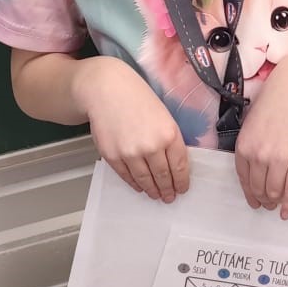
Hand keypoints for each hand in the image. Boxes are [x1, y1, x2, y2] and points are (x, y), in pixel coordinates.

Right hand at [80, 58, 188, 203]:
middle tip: (169, 197)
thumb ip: (170, 138)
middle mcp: (151, 146)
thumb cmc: (135, 96)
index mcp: (169, 134)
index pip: (179, 167)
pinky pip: (126, 176)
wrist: (106, 89)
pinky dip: (134, 184)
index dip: (181, 181)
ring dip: (151, 190)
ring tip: (155, 195)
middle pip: (163, 177)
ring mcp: (130, 153)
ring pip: (145, 180)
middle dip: (167, 189)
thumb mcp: (163, 114)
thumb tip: (175, 162)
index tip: (182, 188)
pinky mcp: (113, 156)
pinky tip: (139, 186)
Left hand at [233, 54, 287, 218]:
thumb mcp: (251, 125)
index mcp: (244, 147)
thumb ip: (250, 147)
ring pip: (274, 191)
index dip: (249, 194)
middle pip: (259, 188)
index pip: (243, 179)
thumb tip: (254, 169)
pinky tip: (287, 212)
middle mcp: (258, 156)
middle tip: (267, 204)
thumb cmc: (274, 104)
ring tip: (277, 205)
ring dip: (275, 202)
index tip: (253, 201)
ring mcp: (279, 159)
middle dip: (262, 199)